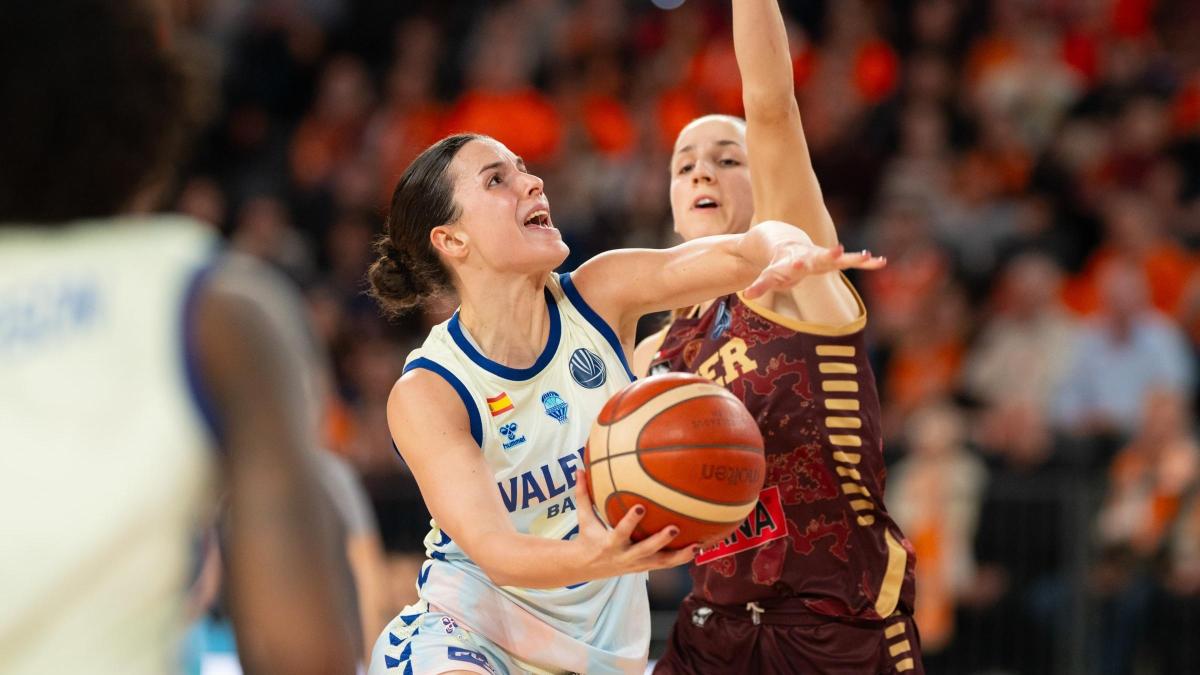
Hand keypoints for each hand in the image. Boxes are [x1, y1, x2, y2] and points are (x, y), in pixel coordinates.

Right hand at [572, 469, 697, 576]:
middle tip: (675, 528)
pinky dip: (681, 558)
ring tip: (697, 544)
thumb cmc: (587, 536)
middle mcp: (625, 556)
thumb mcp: (583, 518)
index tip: (641, 507)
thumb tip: (579, 469)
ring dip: (679, 555)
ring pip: (661, 563)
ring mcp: (636, 565)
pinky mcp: (644, 568)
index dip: (631, 521)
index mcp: (610, 543)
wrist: (586, 566)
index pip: (621, 531)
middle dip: (660, 540)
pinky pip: (665, 565)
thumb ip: (583, 494)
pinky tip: (697, 548)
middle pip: (646, 550)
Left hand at [744, 244, 885, 298]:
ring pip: (836, 258)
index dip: (787, 268)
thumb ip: (759, 285)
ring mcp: (820, 257)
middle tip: (837, 250)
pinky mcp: (831, 259)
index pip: (783, 269)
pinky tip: (881, 261)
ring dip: (851, 258)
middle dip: (825, 256)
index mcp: (786, 262)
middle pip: (815, 258)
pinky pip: (850, 262)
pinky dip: (864, 262)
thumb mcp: (767, 275)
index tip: (794, 263)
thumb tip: (746, 295)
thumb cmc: (776, 263)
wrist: (783, 241)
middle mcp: (805, 258)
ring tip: (867, 256)